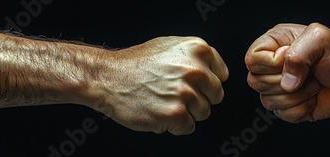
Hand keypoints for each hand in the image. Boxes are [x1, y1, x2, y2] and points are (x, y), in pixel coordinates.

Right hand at [88, 36, 228, 134]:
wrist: (108, 78)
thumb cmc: (136, 63)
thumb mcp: (170, 46)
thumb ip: (195, 56)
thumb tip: (215, 71)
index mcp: (197, 49)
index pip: (221, 75)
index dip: (206, 82)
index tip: (192, 83)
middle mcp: (195, 69)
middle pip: (215, 96)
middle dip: (199, 98)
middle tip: (176, 94)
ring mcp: (186, 92)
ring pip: (204, 112)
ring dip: (187, 112)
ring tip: (165, 101)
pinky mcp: (176, 114)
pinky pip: (189, 127)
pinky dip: (176, 125)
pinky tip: (160, 111)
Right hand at [245, 23, 329, 122]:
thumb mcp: (320, 39)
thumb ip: (297, 54)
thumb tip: (286, 81)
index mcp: (274, 44)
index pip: (252, 59)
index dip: (271, 64)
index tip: (291, 59)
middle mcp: (273, 66)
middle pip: (255, 82)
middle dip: (286, 82)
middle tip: (308, 73)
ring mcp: (280, 88)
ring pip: (267, 101)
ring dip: (297, 96)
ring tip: (313, 84)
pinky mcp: (289, 107)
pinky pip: (282, 115)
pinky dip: (302, 109)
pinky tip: (313, 97)